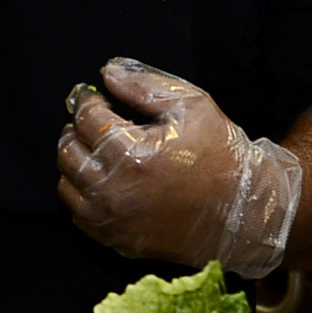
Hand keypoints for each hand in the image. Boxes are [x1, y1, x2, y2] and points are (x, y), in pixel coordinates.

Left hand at [54, 58, 301, 277]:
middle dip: (78, 130)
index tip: (97, 97)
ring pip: (66, 183)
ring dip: (77, 162)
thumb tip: (108, 72)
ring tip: (99, 151)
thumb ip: (144, 85)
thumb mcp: (192, 106)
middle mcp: (113, 190)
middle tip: (96, 123)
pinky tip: (103, 181)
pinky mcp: (116, 240)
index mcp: (130, 154)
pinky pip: (78, 215)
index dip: (88, 101)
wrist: (244, 212)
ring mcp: (111, 220)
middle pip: (68, 150)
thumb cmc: (221, 155)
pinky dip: (82, 195)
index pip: (86, 118)